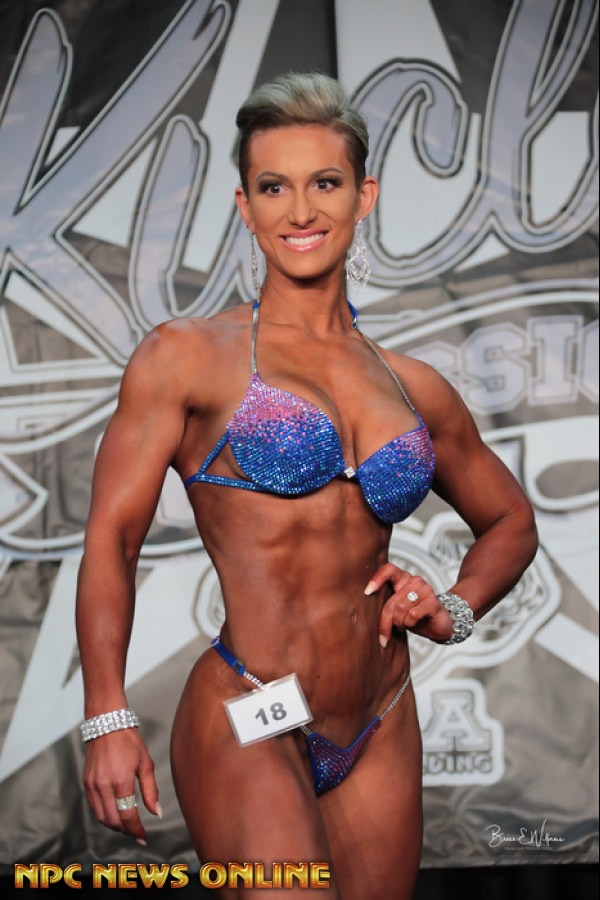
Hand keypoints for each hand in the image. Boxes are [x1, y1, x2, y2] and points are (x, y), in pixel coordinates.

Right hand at [82, 728, 160, 843]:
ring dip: (114, 826)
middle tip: (136, 832)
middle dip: (126, 830)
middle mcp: (104, 786)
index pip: (128, 816)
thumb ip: (150, 791)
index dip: (136, 830)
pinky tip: (114, 813)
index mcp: (121, 781)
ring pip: (101, 817)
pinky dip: (104, 815)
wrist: (107, 724)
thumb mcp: (145, 763)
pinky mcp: (86, 782)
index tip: (143, 837)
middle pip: (113, 821)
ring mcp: (93, 785)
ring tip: (126, 825)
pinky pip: (94, 807)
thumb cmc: (129, 741)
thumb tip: (156, 813)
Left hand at [365, 562, 453, 645]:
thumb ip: (387, 605)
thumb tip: (364, 613)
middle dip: (385, 621)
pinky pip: (412, 615)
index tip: (367, 592)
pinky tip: (413, 624)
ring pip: (401, 608)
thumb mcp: (398, 610)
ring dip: (399, 623)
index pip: (388, 569)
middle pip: (391, 600)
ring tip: (402, 626)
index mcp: (403, 579)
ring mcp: (425, 589)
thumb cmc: (416, 616)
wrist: (441, 624)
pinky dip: (409, 623)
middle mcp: (414, 580)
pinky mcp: (433, 601)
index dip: (377, 578)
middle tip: (383, 636)